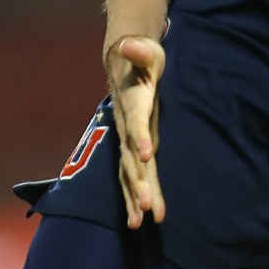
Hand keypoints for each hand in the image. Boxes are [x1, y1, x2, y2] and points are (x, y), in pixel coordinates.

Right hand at [106, 35, 165, 228]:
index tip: (146, 154)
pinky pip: (136, 177)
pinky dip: (140, 197)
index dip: (139, 137)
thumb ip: (139, 50)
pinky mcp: (136, 150)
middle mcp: (127, 128)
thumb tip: (128, 44)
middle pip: (131, 159)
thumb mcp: (146, 50)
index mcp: (132, 104)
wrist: (123, 67)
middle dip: (138, 183)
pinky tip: (146, 219)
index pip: (136, 123)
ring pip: (131, 175)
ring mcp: (129, 142)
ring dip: (136, 198)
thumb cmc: (140, 57)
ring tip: (141, 223)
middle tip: (146, 207)